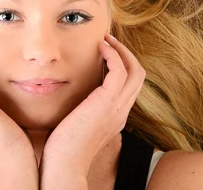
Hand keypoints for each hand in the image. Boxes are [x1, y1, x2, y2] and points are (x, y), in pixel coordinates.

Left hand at [40, 34, 145, 176]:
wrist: (64, 163)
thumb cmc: (64, 147)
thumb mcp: (77, 124)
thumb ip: (82, 110)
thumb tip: (72, 98)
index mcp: (116, 117)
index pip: (130, 86)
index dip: (123, 66)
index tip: (107, 53)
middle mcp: (121, 111)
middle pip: (138, 76)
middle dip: (126, 54)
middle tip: (109, 41)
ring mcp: (117, 107)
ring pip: (135, 70)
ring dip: (121, 51)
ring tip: (105, 40)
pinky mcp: (107, 102)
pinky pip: (120, 70)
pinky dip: (113, 54)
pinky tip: (99, 48)